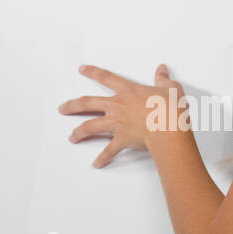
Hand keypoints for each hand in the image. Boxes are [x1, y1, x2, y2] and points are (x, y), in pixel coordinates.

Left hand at [58, 64, 185, 166]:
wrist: (169, 127)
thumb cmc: (170, 108)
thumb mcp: (170, 88)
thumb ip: (162, 79)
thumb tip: (161, 70)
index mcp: (127, 91)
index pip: (106, 77)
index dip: (92, 72)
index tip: (81, 69)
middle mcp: (117, 106)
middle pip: (87, 103)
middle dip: (72, 106)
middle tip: (62, 108)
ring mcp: (117, 123)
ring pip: (90, 126)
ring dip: (78, 132)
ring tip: (71, 137)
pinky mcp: (121, 139)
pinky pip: (109, 151)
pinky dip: (102, 158)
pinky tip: (95, 164)